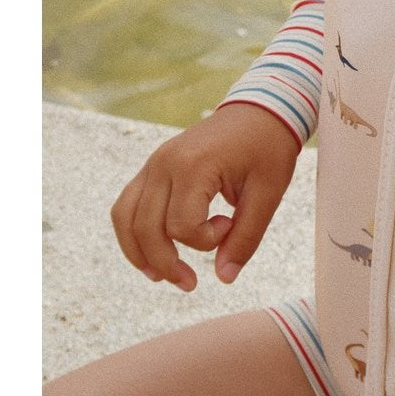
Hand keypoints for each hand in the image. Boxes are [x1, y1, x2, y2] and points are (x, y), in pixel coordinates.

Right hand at [110, 103, 299, 291]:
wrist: (260, 110)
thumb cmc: (268, 149)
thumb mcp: (268, 193)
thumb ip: (246, 237)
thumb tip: (224, 277)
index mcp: (194, 166)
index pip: (181, 225)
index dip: (205, 241)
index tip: (230, 226)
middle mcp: (164, 163)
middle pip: (145, 227)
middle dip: (166, 263)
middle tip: (190, 284)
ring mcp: (154, 163)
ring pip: (126, 218)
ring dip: (139, 253)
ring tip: (162, 277)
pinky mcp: (153, 167)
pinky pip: (127, 205)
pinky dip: (133, 232)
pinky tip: (151, 255)